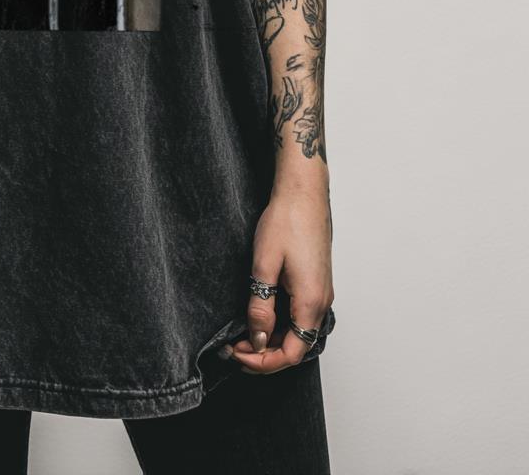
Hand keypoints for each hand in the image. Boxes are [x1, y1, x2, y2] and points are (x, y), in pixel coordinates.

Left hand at [227, 184, 333, 374]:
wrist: (303, 193)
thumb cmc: (286, 221)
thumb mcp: (264, 265)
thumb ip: (261, 306)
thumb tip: (258, 339)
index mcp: (311, 302)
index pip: (291, 353)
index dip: (263, 362)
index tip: (237, 354)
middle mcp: (322, 302)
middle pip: (296, 346)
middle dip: (264, 354)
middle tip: (233, 347)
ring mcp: (321, 292)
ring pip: (298, 332)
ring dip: (272, 339)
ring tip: (242, 334)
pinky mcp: (316, 283)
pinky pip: (300, 316)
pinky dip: (280, 324)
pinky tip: (260, 316)